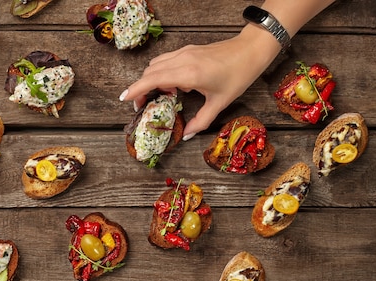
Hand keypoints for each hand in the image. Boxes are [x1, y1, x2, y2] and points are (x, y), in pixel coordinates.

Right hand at [120, 27, 279, 140]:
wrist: (250, 51)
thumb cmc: (238, 76)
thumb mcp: (220, 103)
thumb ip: (201, 121)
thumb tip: (187, 135)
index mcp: (188, 74)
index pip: (152, 80)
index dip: (135, 90)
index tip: (125, 99)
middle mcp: (182, 60)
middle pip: (149, 72)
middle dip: (141, 89)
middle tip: (142, 106)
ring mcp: (184, 53)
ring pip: (156, 65)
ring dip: (151, 80)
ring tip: (159, 97)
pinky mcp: (188, 50)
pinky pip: (166, 61)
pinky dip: (161, 73)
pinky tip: (173, 85)